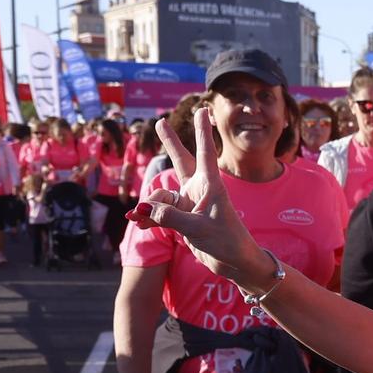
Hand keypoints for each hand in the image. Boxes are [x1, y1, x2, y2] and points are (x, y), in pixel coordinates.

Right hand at [130, 113, 266, 286]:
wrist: (234, 263)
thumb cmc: (227, 242)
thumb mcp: (199, 228)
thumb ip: (171, 217)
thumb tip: (144, 208)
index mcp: (211, 185)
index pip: (205, 152)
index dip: (202, 130)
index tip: (204, 109)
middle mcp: (198, 190)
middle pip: (181, 161)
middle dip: (170, 143)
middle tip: (160, 122)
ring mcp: (188, 203)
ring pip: (160, 195)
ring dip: (149, 206)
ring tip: (141, 219)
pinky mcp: (181, 217)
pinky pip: (157, 212)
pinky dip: (147, 217)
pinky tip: (138, 223)